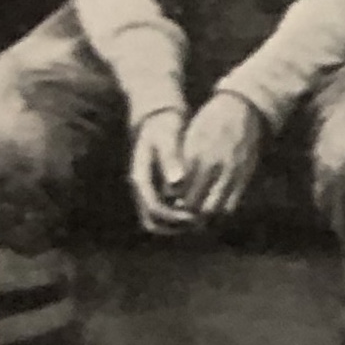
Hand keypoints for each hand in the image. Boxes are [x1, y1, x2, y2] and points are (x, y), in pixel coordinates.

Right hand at [128, 109, 196, 235]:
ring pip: (160, 220)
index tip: (194, 217)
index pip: (154, 209)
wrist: (158, 118)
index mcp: (140, 178)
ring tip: (203, 220)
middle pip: (155, 222)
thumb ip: (170, 160)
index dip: (174, 217)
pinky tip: (201, 209)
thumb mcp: (167, 139)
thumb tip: (177, 183)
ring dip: (180, 224)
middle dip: (177, 226)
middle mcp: (141, 189)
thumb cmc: (164, 126)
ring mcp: (148, 190)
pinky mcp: (158, 188)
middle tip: (201, 223)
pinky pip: (167, 211)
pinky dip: (181, 215)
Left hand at [174, 93, 266, 222]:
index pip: (179, 193)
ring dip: (205, 218)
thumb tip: (172, 192)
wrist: (243, 108)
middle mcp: (215, 167)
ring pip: (215, 209)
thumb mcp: (190, 139)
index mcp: (197, 157)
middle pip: (196, 206)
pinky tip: (215, 208)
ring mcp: (233, 172)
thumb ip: (181, 165)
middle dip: (187, 215)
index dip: (172, 204)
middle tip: (182, 217)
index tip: (170, 206)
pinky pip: (233, 204)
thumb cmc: (209, 123)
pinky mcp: (246, 175)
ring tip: (198, 217)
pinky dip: (221, 211)